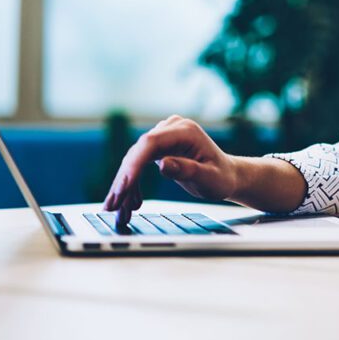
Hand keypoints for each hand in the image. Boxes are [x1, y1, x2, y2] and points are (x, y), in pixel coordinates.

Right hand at [102, 115, 237, 227]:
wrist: (227, 175)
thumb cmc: (222, 177)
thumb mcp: (210, 178)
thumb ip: (188, 170)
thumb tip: (163, 165)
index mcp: (186, 131)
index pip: (151, 143)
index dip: (134, 164)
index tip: (123, 187)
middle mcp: (172, 129)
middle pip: (139, 152)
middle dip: (124, 181)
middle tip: (112, 206)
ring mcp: (164, 136)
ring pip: (135, 160)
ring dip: (124, 186)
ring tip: (117, 210)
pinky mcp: (159, 147)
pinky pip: (139, 164)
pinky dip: (132, 185)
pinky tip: (130, 203)